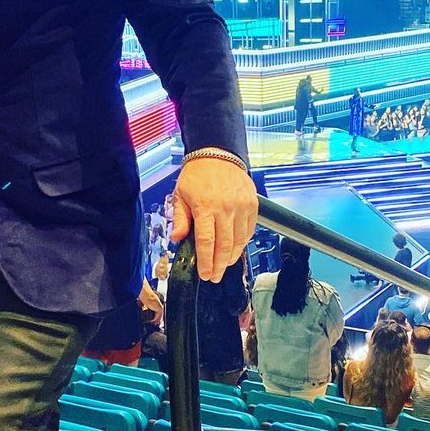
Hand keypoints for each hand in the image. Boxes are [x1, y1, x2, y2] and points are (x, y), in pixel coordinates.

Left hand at [171, 155, 257, 281]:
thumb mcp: (180, 194)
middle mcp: (226, 208)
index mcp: (205, 206)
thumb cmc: (197, 174)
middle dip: (219, 266)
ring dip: (231, 257)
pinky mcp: (252, 205)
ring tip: (223, 266)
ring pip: (239, 241)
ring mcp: (242, 207)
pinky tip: (234, 249)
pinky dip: (242, 243)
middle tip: (214, 277)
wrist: (218, 153)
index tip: (205, 274)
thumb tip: (177, 239)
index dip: (206, 262)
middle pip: (225, 246)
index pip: (207, 242)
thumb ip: (180, 219)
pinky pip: (249, 231)